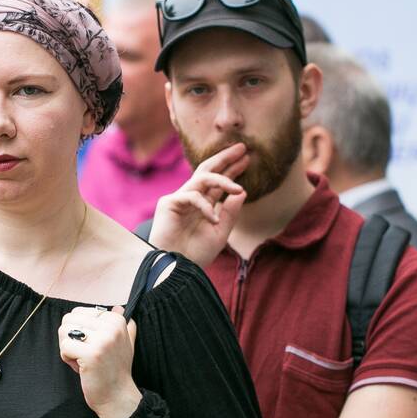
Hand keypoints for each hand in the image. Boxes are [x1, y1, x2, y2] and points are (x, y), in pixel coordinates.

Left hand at [58, 305, 141, 417]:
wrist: (117, 395)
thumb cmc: (116, 369)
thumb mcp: (124, 342)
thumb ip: (121, 324)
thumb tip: (117, 307)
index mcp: (117, 320)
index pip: (79, 312)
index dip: (79, 330)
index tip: (93, 345)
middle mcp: (112, 327)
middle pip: (68, 319)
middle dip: (70, 337)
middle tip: (84, 353)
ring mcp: (102, 340)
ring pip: (64, 331)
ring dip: (68, 347)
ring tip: (83, 359)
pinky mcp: (91, 354)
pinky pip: (64, 347)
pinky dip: (66, 358)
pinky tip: (81, 367)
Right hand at [149, 143, 247, 266]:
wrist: (176, 269)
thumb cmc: (195, 255)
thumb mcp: (220, 233)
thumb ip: (230, 213)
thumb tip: (242, 192)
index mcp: (202, 206)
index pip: (217, 182)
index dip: (232, 170)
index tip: (247, 159)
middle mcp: (190, 199)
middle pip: (207, 170)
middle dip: (225, 158)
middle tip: (243, 148)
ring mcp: (178, 199)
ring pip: (201, 178)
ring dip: (222, 179)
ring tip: (238, 187)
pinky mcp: (168, 204)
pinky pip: (192, 197)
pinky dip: (205, 207)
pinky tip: (213, 220)